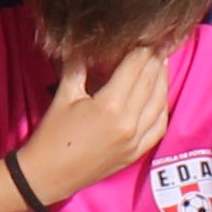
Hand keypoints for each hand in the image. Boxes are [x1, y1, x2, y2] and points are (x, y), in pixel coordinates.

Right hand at [19, 46, 172, 204]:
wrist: (48, 175)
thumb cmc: (52, 135)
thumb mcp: (64, 96)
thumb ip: (78, 66)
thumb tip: (86, 43)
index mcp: (110, 105)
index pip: (135, 67)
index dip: (142, 49)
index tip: (145, 36)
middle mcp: (129, 122)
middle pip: (150, 82)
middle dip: (154, 60)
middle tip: (157, 44)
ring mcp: (135, 140)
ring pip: (159, 102)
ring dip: (162, 80)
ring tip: (160, 63)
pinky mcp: (136, 153)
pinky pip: (159, 126)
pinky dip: (162, 107)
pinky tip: (160, 95)